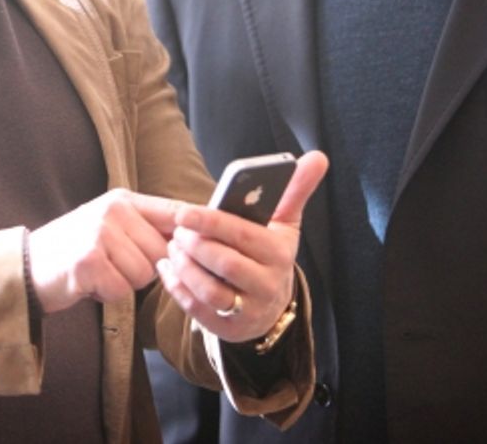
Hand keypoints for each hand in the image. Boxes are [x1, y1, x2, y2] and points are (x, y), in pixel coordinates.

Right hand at [28, 189, 183, 313]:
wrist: (28, 267)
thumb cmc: (76, 251)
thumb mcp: (110, 227)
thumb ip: (146, 228)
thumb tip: (193, 239)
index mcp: (123, 200)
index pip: (175, 210)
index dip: (197, 230)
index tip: (211, 243)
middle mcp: (113, 210)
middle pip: (162, 251)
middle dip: (146, 269)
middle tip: (115, 267)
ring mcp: (99, 233)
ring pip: (144, 273)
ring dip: (125, 283)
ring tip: (101, 273)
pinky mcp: (88, 260)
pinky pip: (122, 289)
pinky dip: (108, 295)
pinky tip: (90, 284)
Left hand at [156, 150, 328, 342]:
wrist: (271, 304)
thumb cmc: (270, 252)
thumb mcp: (285, 223)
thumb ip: (296, 190)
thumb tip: (317, 157)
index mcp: (279, 253)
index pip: (242, 235)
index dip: (210, 222)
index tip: (184, 212)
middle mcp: (267, 285)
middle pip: (224, 263)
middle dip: (195, 245)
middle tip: (177, 231)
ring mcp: (249, 310)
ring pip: (209, 289)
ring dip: (184, 267)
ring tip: (173, 248)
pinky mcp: (229, 328)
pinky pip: (197, 309)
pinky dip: (177, 288)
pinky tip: (168, 269)